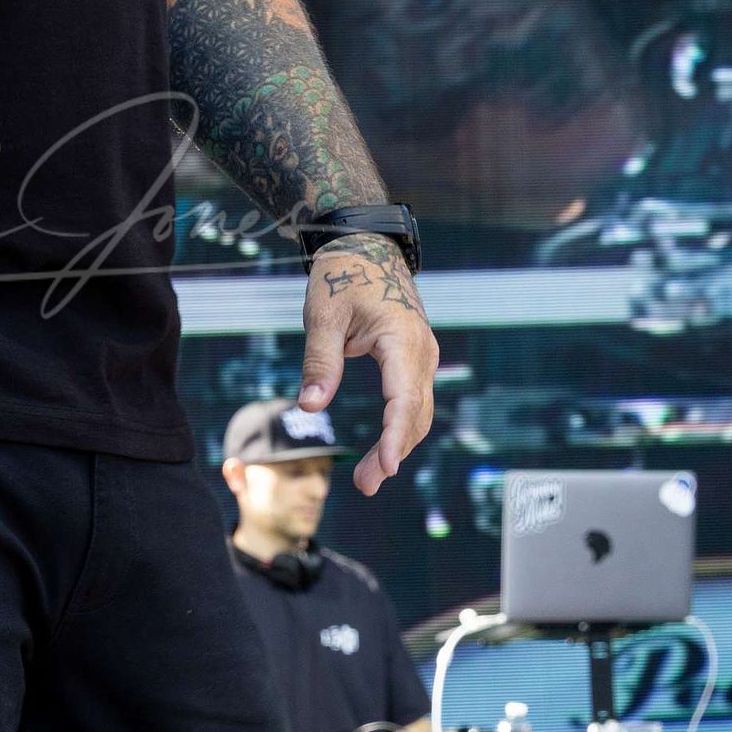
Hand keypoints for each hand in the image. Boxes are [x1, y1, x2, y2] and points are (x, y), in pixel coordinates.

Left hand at [297, 235, 439, 495]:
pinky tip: (383, 449)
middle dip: (393, 452)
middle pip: (415, 413)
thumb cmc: (342, 275)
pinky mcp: (413, 358)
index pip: (404, 399)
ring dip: (398, 445)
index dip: (395, 436)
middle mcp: (421, 351)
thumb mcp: (323, 315)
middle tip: (366, 486)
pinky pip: (413, 400)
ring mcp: (421, 355)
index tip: (388, 468)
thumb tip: (310, 405)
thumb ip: (320, 360)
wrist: (365, 246)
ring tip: (369, 478)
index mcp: (402, 340)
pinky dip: (400, 427)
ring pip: (418, 411)